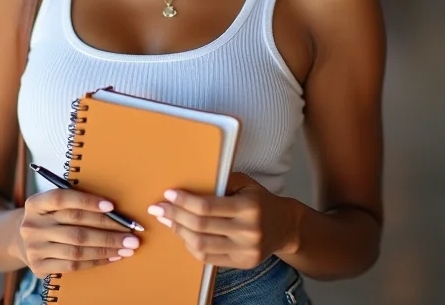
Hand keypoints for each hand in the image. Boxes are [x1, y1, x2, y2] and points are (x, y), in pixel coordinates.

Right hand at [17, 188, 141, 276]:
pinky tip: (112, 256)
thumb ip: (75, 202)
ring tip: (127, 246)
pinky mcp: (39, 267)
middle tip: (131, 232)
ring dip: (106, 247)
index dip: (87, 201)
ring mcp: (34, 248)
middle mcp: (32, 225)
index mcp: (35, 204)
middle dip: (108, 228)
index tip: (112, 206)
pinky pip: (73, 265)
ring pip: (77, 248)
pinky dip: (96, 261)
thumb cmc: (50, 216)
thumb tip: (112, 208)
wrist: (23, 240)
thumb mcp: (54, 204)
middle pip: (75, 226)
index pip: (62, 199)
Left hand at [146, 172, 301, 268]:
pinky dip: (191, 245)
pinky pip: (208, 258)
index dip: (185, 201)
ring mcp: (245, 251)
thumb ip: (221, 181)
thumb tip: (189, 181)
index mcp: (249, 208)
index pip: (208, 207)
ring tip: (167, 220)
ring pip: (202, 245)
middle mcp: (248, 232)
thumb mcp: (245, 183)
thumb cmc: (260, 200)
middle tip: (158, 208)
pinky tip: (183, 233)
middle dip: (175, 216)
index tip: (168, 194)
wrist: (286, 226)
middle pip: (201, 227)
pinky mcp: (242, 264)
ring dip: (179, 232)